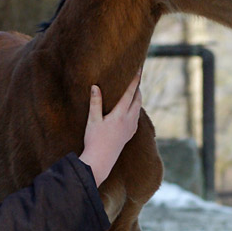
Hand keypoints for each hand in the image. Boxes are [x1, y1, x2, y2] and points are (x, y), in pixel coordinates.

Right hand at [79, 70, 141, 186]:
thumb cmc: (94, 140)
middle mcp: (129, 120)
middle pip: (138, 99)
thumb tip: (95, 86)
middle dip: (138, 87)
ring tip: (135, 89)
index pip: (130, 93)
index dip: (135, 80)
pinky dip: (135, 107)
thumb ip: (95, 102)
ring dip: (137, 97)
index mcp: (120, 114)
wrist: (100, 160)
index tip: (139, 69)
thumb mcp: (92, 120)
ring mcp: (131, 127)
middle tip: (137, 76)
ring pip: (138, 108)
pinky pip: (136, 116)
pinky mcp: (130, 134)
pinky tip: (131, 107)